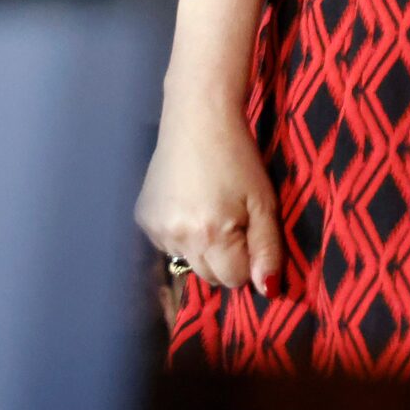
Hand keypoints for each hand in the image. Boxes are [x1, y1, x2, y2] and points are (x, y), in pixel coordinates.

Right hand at [136, 93, 282, 297]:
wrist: (197, 120)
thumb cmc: (239, 158)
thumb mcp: (264, 201)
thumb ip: (267, 248)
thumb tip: (268, 289)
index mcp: (210, 236)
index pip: (234, 280)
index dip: (249, 260)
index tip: (251, 232)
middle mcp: (177, 239)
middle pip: (209, 276)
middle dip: (226, 258)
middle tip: (234, 219)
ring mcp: (155, 231)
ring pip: (187, 262)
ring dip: (203, 248)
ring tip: (211, 208)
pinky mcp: (142, 220)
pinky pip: (168, 245)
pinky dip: (182, 234)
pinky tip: (190, 205)